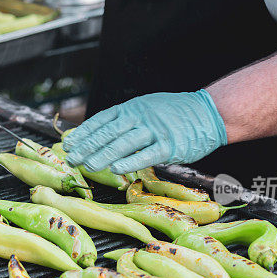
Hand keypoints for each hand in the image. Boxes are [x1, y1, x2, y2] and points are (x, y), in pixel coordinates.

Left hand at [63, 90, 227, 173]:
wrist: (208, 112)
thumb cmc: (174, 114)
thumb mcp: (146, 109)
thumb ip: (125, 121)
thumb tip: (99, 135)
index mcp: (132, 108)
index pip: (101, 120)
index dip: (83, 132)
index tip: (68, 143)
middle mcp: (140, 117)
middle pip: (108, 133)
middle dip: (87, 146)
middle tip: (71, 158)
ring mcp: (155, 130)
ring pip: (124, 143)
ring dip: (104, 155)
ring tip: (88, 165)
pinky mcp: (170, 145)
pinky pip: (147, 154)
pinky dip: (130, 162)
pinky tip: (116, 169)